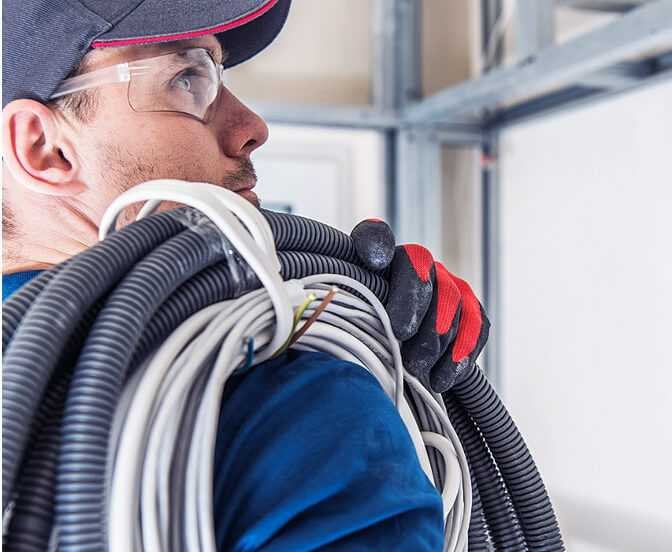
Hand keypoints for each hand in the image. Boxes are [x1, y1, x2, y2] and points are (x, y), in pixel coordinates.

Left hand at [351, 219, 489, 392]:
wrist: (402, 357)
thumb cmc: (368, 338)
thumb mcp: (352, 323)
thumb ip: (352, 310)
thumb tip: (362, 321)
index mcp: (379, 258)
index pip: (374, 237)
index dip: (375, 243)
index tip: (375, 262)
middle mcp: (417, 261)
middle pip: (421, 273)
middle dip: (412, 310)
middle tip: (399, 339)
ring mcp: (448, 282)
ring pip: (451, 301)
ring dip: (434, 339)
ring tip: (416, 369)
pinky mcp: (470, 308)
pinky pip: (476, 325)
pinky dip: (460, 354)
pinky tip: (442, 378)